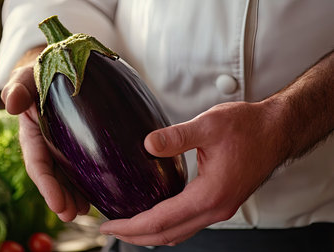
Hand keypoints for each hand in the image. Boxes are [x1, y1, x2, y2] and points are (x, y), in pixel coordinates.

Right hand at [1, 62, 88, 221]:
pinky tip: (99, 192)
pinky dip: (89, 180)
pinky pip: (84, 164)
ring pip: (69, 175)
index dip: (47, 186)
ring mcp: (64, 145)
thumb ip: (18, 87)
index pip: (38, 164)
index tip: (57, 205)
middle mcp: (47, 143)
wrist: (60, 66)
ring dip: (75, 195)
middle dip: (61, 198)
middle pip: (54, 176)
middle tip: (73, 215)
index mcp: (32, 133)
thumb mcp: (26, 76)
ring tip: (85, 211)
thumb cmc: (41, 71)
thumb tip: (11, 104)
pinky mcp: (81, 142)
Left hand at [100, 101, 285, 245]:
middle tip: (109, 230)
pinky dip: (167, 225)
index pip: (161, 221)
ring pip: (178, 232)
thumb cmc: (249, 127)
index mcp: (210, 195)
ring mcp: (220, 208)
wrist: (277, 130)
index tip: (107, 226)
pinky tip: (155, 215)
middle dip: (135, 236)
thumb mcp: (209, 125)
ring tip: (127, 226)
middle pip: (167, 234)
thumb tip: (147, 145)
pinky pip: (188, 223)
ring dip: (150, 234)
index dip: (131, 226)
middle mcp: (216, 208)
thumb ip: (176, 137)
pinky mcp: (221, 202)